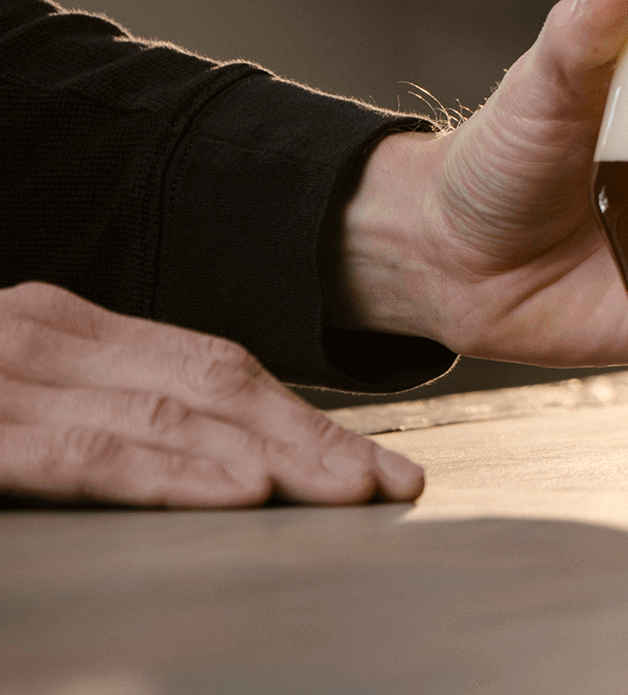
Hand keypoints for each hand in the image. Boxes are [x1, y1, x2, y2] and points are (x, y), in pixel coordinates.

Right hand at [0, 283, 421, 506]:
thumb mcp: (20, 394)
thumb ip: (101, 408)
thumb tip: (215, 454)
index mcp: (67, 329)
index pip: (212, 367)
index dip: (302, 416)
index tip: (379, 462)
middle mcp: (44, 341)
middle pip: (211, 391)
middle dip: (312, 441)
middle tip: (393, 480)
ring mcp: (7, 383)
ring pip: (169, 421)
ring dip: (270, 457)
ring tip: (350, 487)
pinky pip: (89, 456)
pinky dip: (171, 475)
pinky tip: (240, 493)